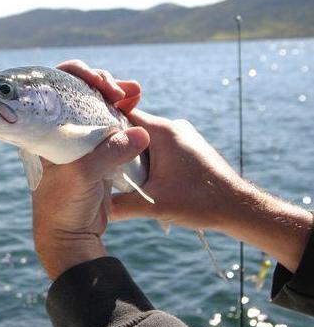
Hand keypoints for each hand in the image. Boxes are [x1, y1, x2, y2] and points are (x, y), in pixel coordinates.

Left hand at [32, 60, 149, 279]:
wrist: (71, 236)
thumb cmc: (62, 205)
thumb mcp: (82, 176)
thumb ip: (109, 152)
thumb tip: (139, 134)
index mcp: (45, 130)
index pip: (54, 87)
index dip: (76, 75)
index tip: (97, 81)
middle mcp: (60, 130)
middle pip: (79, 92)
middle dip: (102, 83)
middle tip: (121, 89)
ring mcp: (80, 140)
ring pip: (98, 107)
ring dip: (117, 96)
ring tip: (135, 92)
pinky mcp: (98, 153)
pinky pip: (112, 126)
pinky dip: (125, 115)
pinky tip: (136, 105)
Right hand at [105, 101, 311, 271]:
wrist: (240, 208)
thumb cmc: (200, 202)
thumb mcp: (154, 205)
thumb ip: (121, 205)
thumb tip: (95, 210)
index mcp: (162, 131)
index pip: (121, 115)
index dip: (102, 126)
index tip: (86, 140)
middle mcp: (173, 127)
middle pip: (132, 128)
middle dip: (117, 146)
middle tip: (100, 164)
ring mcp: (183, 135)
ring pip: (146, 139)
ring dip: (133, 155)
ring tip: (120, 175)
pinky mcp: (190, 147)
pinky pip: (160, 146)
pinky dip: (148, 158)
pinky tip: (144, 178)